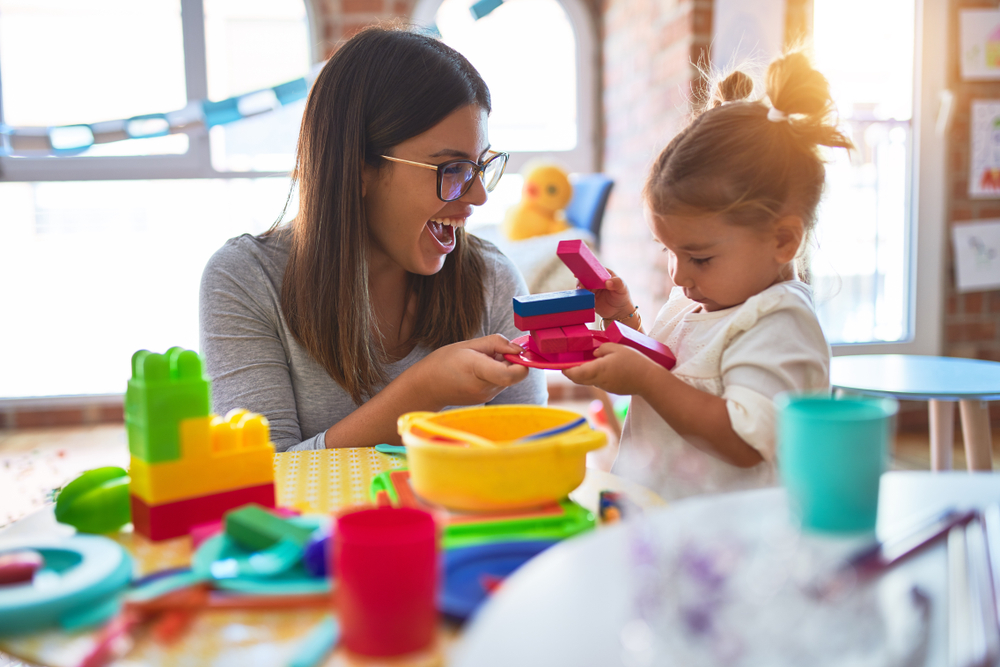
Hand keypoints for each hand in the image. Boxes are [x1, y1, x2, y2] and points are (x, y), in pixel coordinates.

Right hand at [409, 334, 529, 406]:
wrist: (426, 387)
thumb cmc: (444, 362)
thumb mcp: (468, 344)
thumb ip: (496, 343)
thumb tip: (518, 348)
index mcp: (479, 370)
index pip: (513, 374)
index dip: (522, 362)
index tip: (514, 351)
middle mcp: (485, 388)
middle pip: (514, 374)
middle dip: (510, 360)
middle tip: (491, 352)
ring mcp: (486, 397)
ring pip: (508, 378)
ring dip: (502, 367)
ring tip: (480, 361)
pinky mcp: (486, 399)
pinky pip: (500, 384)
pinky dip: (495, 374)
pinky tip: (478, 371)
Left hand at [562, 343, 659, 395]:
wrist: (649, 380)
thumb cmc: (634, 362)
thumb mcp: (616, 348)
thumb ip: (602, 349)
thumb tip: (594, 354)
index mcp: (596, 370)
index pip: (574, 373)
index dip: (566, 370)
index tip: (561, 365)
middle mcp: (598, 381)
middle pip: (579, 379)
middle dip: (573, 372)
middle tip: (571, 363)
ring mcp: (605, 387)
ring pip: (589, 381)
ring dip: (586, 373)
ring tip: (589, 362)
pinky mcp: (613, 390)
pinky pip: (599, 383)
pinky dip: (597, 376)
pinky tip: (604, 368)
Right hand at [585, 269, 633, 320]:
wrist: (619, 311)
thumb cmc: (622, 296)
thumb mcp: (622, 288)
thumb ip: (617, 283)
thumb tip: (607, 282)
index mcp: (603, 274)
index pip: (594, 269)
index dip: (587, 268)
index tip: (581, 271)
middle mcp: (596, 281)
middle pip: (585, 277)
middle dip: (581, 280)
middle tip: (580, 285)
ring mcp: (592, 290)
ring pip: (583, 287)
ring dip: (580, 289)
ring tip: (582, 293)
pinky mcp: (589, 298)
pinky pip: (583, 297)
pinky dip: (582, 298)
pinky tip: (585, 300)